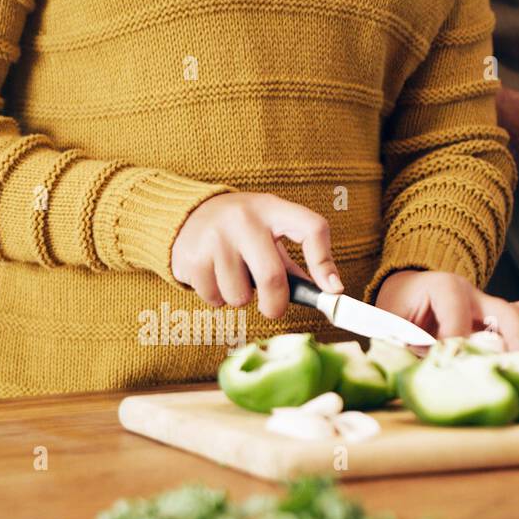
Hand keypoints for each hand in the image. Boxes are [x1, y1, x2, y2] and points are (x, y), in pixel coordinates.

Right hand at [172, 192, 341, 318]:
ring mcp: (216, 236)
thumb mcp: (267, 232)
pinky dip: (216, 298)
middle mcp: (245, 218)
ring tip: (231, 277)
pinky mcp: (193, 257)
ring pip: (240, 295)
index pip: (311, 228)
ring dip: (239, 298)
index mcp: (272, 209)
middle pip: (273, 277)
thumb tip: (326, 293)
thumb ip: (292, 262)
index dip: (325, 262)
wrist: (186, 215)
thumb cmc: (238, 230)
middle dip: (276, 304)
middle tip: (273, 309)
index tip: (332, 291)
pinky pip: (214, 298)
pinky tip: (212, 277)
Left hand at [374, 270, 518, 353]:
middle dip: (515, 334)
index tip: (455, 364)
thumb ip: (398, 337)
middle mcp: (473, 293)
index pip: (457, 319)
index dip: (456, 343)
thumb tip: (414, 362)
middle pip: (502, 310)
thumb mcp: (388, 318)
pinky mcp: (495, 319)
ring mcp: (488, 306)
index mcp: (444, 288)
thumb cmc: (398, 306)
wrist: (407, 290)